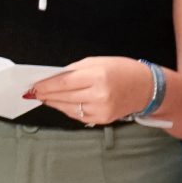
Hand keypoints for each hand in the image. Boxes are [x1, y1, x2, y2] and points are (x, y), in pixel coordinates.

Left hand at [23, 57, 154, 125]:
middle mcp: (100, 95)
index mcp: (98, 77)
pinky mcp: (103, 120)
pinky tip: (60, 104)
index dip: (45, 86)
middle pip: (63, 97)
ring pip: (68, 108)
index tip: (33, 86)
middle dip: (46, 95)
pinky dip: (67, 109)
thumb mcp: (98, 62)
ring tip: (44, 98)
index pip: (63, 83)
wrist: (148, 88)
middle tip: (33, 93)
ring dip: (54, 103)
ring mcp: (102, 110)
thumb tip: (52, 78)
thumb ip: (74, 70)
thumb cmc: (123, 70)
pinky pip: (78, 116)